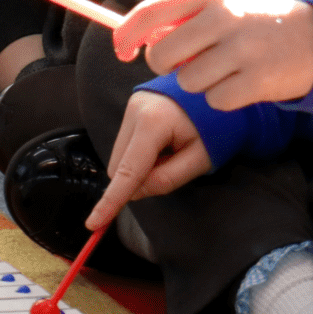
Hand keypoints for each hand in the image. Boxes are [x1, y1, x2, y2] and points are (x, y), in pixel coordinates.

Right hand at [85, 92, 210, 228]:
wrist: (219, 89)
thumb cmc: (216, 125)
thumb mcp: (200, 159)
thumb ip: (167, 179)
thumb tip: (136, 192)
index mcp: (153, 122)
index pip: (127, 170)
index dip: (111, 200)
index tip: (93, 223)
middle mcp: (135, 109)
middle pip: (119, 165)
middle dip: (138, 179)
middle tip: (173, 167)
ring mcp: (132, 104)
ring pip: (120, 155)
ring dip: (140, 165)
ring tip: (172, 151)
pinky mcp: (133, 104)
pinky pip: (127, 142)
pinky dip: (141, 153)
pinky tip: (165, 143)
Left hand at [112, 0, 312, 109]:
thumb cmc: (259, 20)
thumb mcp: (225, 2)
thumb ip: (186, 14)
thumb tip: (141, 37)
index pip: (151, 12)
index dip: (127, 34)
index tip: (122, 49)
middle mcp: (224, 18)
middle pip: (162, 55)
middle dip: (165, 66)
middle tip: (184, 64)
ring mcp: (242, 50)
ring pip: (188, 82)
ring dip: (200, 83)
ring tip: (225, 70)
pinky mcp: (257, 81)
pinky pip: (215, 101)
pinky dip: (223, 99)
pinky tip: (242, 84)